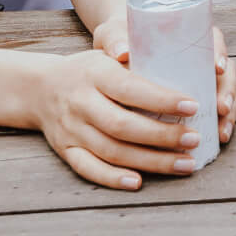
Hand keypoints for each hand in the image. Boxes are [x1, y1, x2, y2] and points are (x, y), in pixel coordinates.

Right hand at [28, 50, 208, 190]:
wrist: (40, 88)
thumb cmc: (90, 69)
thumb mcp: (108, 54)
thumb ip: (140, 58)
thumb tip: (186, 61)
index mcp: (96, 74)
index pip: (131, 89)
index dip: (163, 99)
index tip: (194, 106)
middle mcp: (81, 103)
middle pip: (123, 125)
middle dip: (163, 136)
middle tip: (194, 140)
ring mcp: (72, 130)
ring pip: (112, 151)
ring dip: (150, 161)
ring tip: (185, 164)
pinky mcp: (65, 150)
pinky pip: (89, 168)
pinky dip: (113, 178)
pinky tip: (139, 182)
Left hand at [92, 16, 235, 144]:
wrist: (113, 55)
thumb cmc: (118, 40)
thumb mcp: (114, 35)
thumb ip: (115, 40)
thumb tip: (121, 51)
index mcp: (188, 36)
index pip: (212, 40)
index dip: (219, 53)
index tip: (217, 68)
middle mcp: (200, 57)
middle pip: (224, 71)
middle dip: (227, 91)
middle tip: (222, 108)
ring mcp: (200, 78)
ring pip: (223, 93)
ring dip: (227, 113)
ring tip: (221, 132)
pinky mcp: (196, 98)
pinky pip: (215, 110)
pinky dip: (219, 124)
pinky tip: (218, 138)